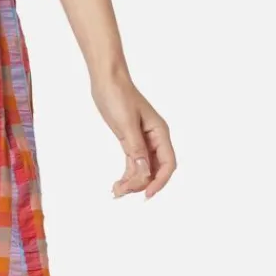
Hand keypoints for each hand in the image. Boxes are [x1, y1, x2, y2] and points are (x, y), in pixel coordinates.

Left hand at [91, 70, 175, 198]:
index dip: (160, 181)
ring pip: (143, 169)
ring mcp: (143, 141)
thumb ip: (136, 148)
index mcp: (160, 133)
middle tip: (123, 191)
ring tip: (116, 191)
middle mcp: (154, 139)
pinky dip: (127, 175)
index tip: (147, 195)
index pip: (168, 163)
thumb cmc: (118, 96)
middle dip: (142, 184)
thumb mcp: (126, 123)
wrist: (107, 80)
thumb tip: (144, 172)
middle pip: (156, 169)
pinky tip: (117, 184)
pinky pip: (133, 163)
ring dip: (133, 182)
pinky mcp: (130, 141)